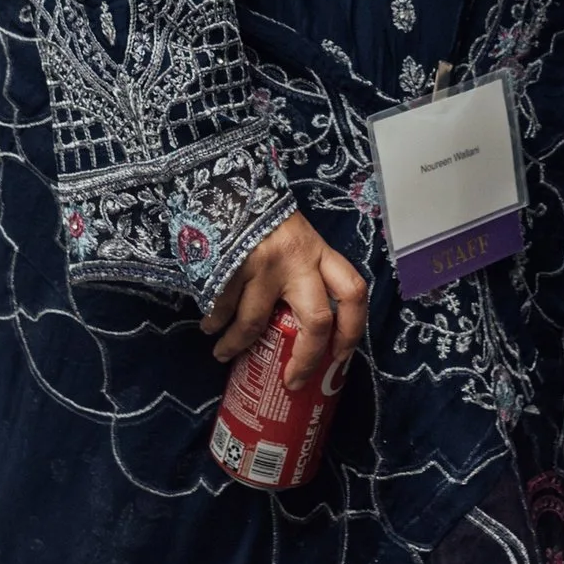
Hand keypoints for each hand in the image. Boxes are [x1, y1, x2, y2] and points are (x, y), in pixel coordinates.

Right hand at [204, 209, 367, 388]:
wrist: (228, 183)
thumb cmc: (268, 220)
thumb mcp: (298, 241)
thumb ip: (305, 272)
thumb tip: (300, 327)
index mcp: (320, 252)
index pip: (353, 292)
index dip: (353, 329)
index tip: (341, 357)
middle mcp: (298, 259)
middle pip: (317, 321)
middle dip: (306, 360)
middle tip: (293, 381)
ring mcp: (264, 264)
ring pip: (256, 323)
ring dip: (237, 345)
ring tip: (223, 354)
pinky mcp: (231, 264)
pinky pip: (222, 307)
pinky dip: (214, 322)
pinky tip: (210, 327)